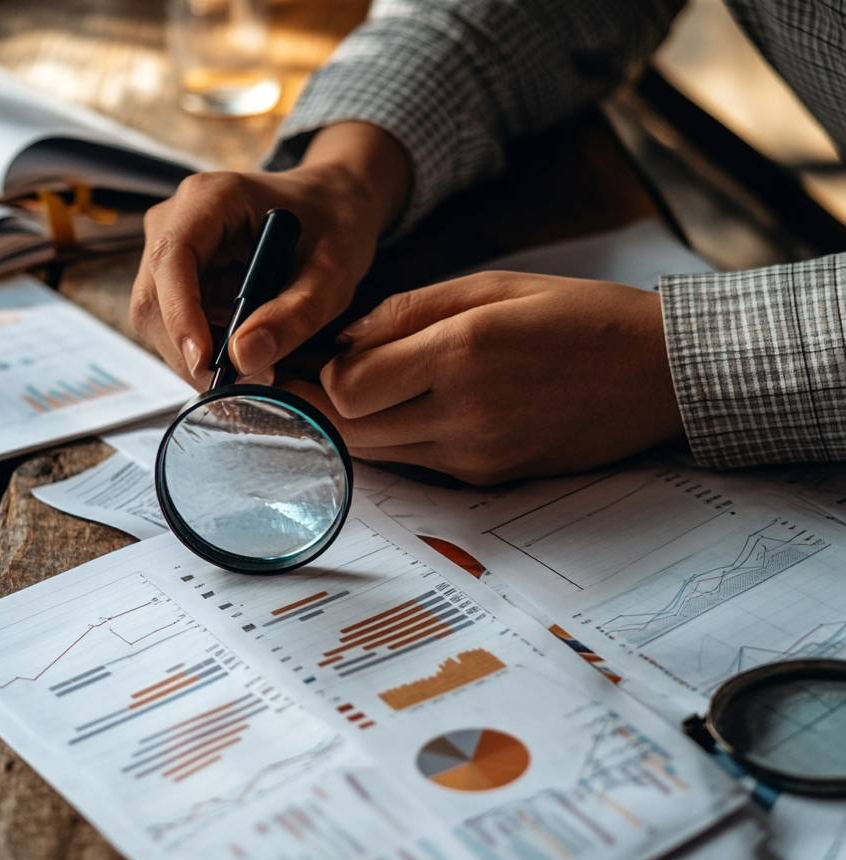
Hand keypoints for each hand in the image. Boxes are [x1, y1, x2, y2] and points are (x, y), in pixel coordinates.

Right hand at [129, 123, 410, 388]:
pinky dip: (205, 355)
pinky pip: (173, 329)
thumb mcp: (333, 273)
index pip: (171, 259)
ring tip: (258, 372)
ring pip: (157, 322)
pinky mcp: (176, 282)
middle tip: (250, 384)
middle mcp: (176, 221)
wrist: (334, 206)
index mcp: (210, 199)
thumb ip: (295, 314)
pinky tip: (246, 359)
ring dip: (199, 359)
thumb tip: (244, 358)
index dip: (181, 315)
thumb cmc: (336, 227)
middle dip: (193, 352)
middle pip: (154, 300)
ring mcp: (170, 252)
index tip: (207, 364)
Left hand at [286, 272, 683, 484]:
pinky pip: (414, 464)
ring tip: (340, 394)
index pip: (347, 386)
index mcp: (463, 351)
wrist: (657, 376)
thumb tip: (342, 339)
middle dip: (315, 406)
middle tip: (296, 382)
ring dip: (349, 427)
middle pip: (349, 430)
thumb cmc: (579, 317)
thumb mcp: (493, 286)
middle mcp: (464, 412)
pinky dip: (391, 440)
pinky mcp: (487, 477)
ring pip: (375, 454)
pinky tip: (396, 411)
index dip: (318, 373)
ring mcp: (475, 454)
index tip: (313, 354)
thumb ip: (408, 310)